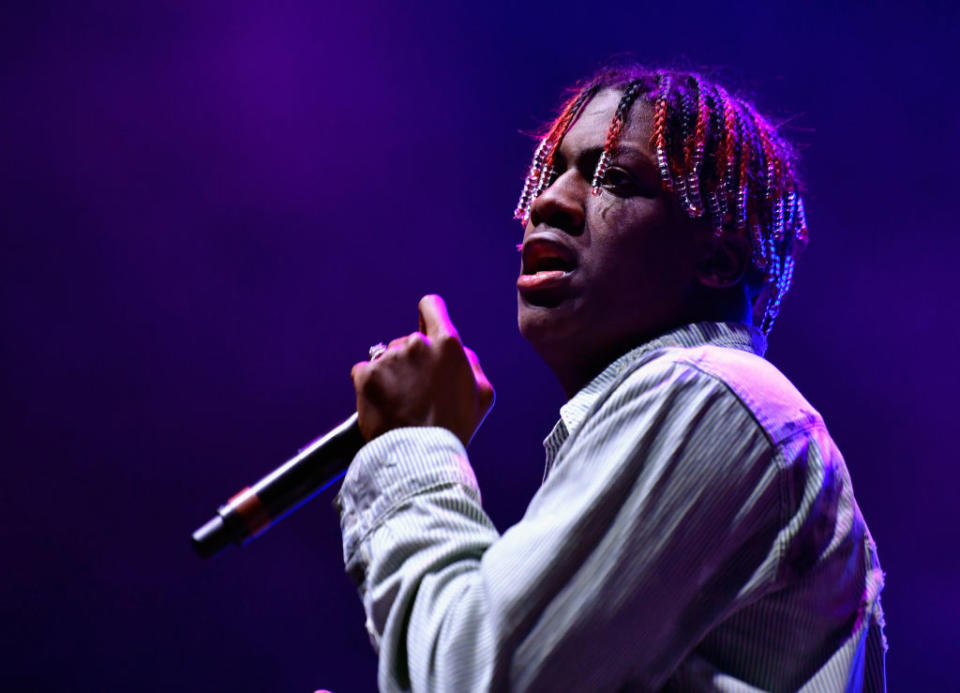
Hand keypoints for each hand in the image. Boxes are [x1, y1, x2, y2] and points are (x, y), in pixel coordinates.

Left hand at [350, 295, 494, 446]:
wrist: (420, 456)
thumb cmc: (454, 427)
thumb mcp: (482, 393)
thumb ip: (471, 363)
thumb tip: (458, 351)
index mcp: (447, 345)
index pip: (431, 306)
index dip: (428, 315)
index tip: (425, 326)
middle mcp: (416, 344)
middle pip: (408, 340)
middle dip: (412, 360)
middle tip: (418, 391)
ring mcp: (389, 359)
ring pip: (387, 357)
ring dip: (391, 374)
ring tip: (401, 403)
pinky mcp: (366, 375)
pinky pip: (365, 372)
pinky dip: (371, 386)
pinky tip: (384, 405)